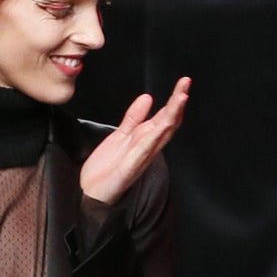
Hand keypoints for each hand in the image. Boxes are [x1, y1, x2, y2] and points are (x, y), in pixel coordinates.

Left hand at [79, 78, 189, 205]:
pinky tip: (162, 124)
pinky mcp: (130, 168)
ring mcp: (140, 158)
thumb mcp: (120, 136)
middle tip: (186, 84)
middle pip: (167, 123)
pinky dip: (155, 136)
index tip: (183, 83)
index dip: (174, 100)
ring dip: (172, 115)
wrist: (91, 193)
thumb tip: (147, 98)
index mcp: (144, 139)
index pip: (164, 117)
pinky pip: (144, 150)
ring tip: (181, 98)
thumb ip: (134, 118)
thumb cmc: (106, 169)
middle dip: (177, 103)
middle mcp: (146, 148)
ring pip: (161, 134)